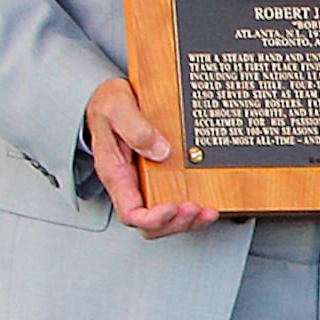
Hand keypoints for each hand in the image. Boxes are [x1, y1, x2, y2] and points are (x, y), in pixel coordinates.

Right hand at [88, 77, 217, 237]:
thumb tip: (160, 150)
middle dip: (175, 223)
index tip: (172, 207)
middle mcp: (131, 183)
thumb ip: (136, 129)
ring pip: (165, 217)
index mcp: (115, 173)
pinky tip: (209, 201)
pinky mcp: (160, 175)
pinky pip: (175, 199)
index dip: (152, 218)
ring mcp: (146, 181)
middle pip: (149, 223)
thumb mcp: (118, 108)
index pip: (130, 212)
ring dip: (188, 220)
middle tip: (197, 209)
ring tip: (209, 211)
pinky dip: (193, 207)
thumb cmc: (109, 104)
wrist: (112, 96)